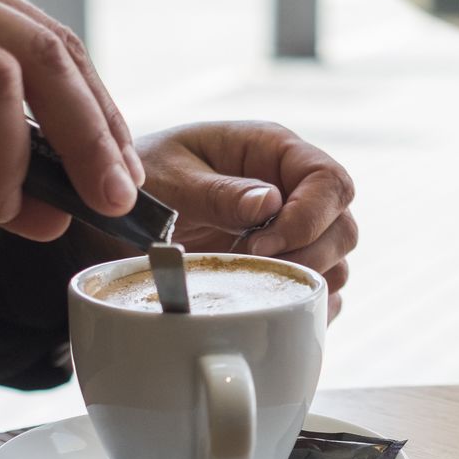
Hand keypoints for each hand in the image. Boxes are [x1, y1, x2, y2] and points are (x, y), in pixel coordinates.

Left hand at [138, 121, 357, 319]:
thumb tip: (269, 202)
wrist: (115, 220)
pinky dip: (301, 306)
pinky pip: (318, 294)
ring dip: (303, 283)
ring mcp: (290, 232)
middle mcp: (291, 190)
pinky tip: (262, 305)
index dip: (309, 218)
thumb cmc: (141, 182)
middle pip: (343, 226)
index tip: (261, 244)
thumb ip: (217, 192)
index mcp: (272, 152)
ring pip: (337, 263)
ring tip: (249, 283)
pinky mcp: (281, 268)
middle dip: (309, 256)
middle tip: (253, 266)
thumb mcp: (169, 178)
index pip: (329, 181)